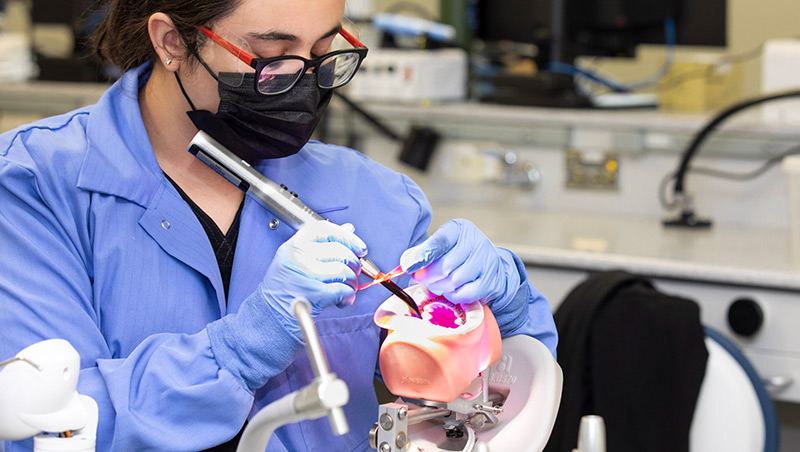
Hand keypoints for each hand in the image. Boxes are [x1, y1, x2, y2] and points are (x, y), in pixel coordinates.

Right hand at [208, 220, 366, 389]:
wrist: (265, 322)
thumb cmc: (284, 293)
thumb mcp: (299, 262)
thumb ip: (324, 245)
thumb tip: (349, 228)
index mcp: (294, 245)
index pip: (326, 230)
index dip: (348, 237)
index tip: (360, 249)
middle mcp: (296, 257)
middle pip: (340, 252)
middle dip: (354, 267)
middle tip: (352, 277)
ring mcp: (302, 275)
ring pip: (344, 271)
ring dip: (351, 284)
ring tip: (345, 292)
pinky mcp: (310, 294)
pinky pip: (342, 290)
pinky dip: (347, 297)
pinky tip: (341, 301)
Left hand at [400, 219, 519, 305]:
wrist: (487, 264)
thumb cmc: (458, 253)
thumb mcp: (441, 245)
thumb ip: (423, 251)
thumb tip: (407, 262)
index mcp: (460, 229)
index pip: (440, 241)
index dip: (423, 255)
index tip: (409, 267)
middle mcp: (476, 242)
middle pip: (445, 266)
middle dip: (428, 276)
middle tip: (421, 279)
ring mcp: (487, 262)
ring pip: (454, 281)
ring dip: (440, 286)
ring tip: (437, 284)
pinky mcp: (491, 281)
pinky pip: (465, 294)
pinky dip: (453, 296)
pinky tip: (451, 290)